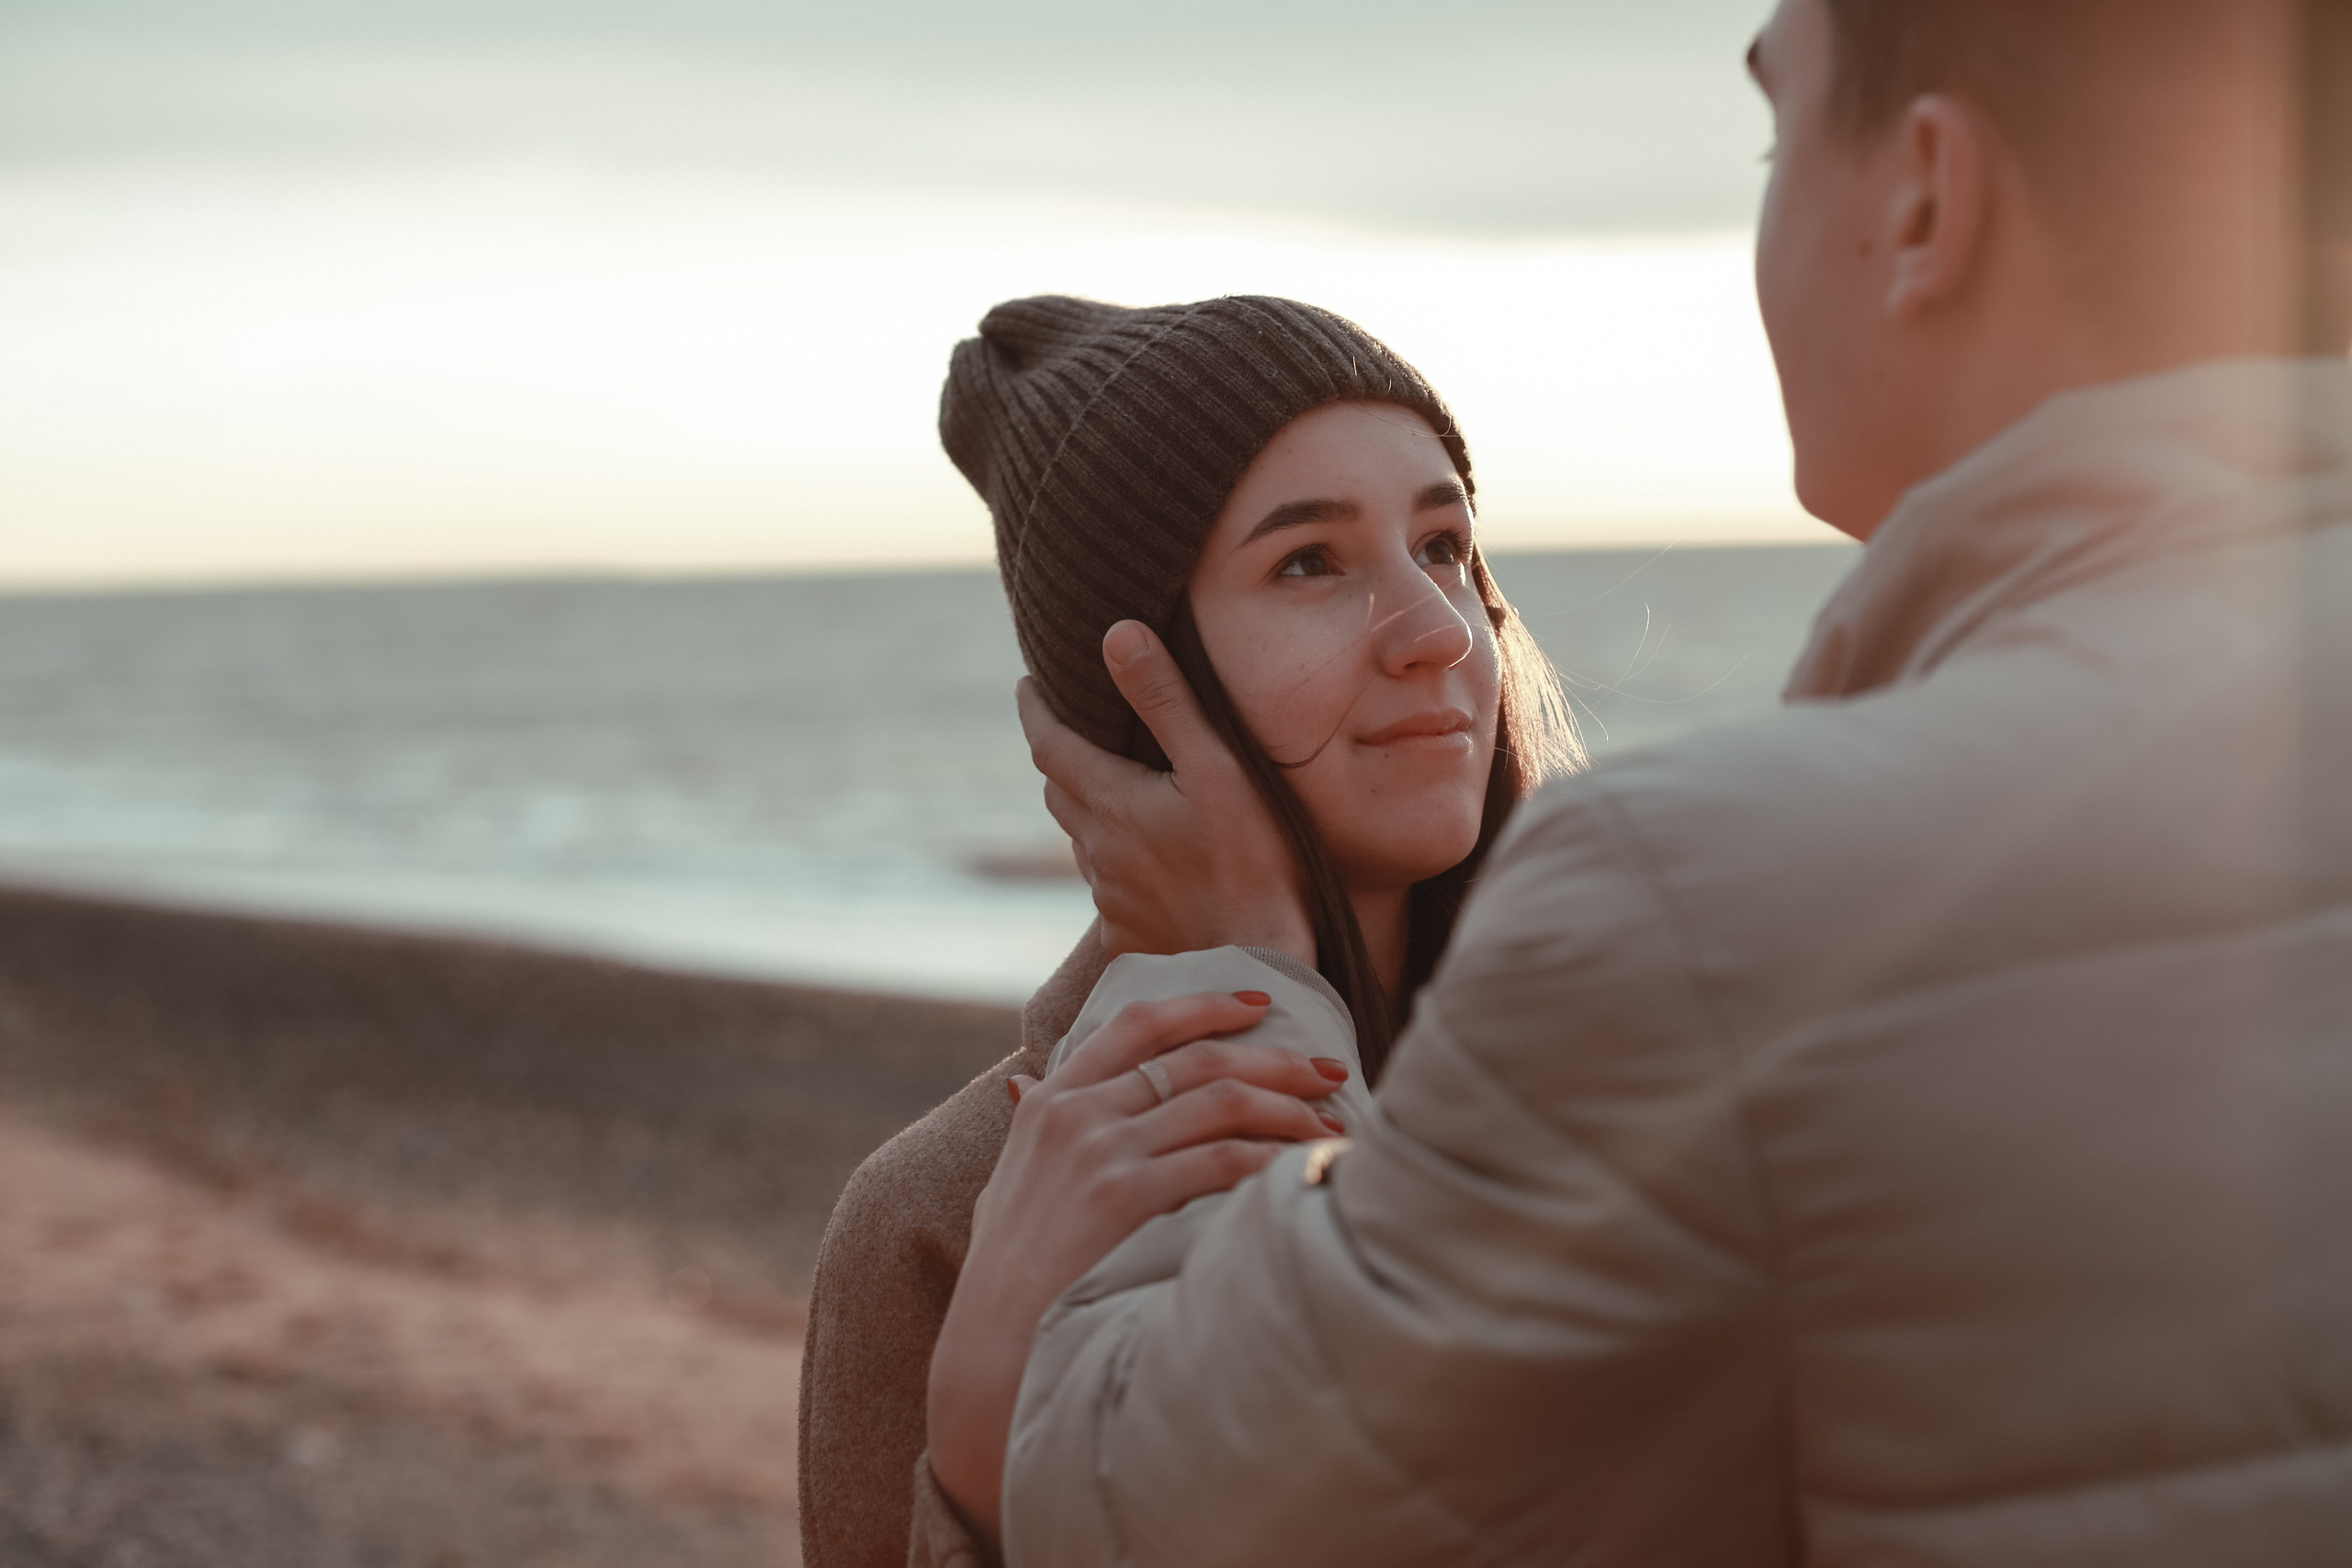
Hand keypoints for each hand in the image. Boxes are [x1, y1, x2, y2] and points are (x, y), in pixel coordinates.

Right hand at [925, 989, 1350, 1547]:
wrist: (988, 1340)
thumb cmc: (1003, 1271)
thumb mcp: (1004, 1179)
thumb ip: (1024, 1127)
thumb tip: (1022, 1087)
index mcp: (1051, 1099)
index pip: (1135, 1022)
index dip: (1203, 1005)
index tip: (1257, 1004)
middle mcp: (1077, 1112)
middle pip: (1196, 1059)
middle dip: (1275, 1059)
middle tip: (1330, 1069)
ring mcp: (1101, 1150)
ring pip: (1220, 1101)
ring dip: (1288, 1108)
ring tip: (1331, 1124)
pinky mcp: (1125, 1195)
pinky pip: (1220, 1160)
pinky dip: (1271, 1160)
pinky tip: (1302, 1169)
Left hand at [1018, 620, 1313, 963]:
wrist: (1255, 970)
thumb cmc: (1251, 863)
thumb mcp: (1217, 767)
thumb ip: (1166, 700)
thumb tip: (1116, 634)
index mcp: (1111, 802)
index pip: (1049, 743)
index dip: (1034, 709)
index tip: (1027, 683)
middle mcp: (1097, 851)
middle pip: (1059, 791)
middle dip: (1059, 754)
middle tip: (1072, 728)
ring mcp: (1110, 898)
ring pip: (1083, 840)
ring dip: (1089, 810)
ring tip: (1115, 791)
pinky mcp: (1126, 936)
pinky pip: (1109, 889)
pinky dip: (1118, 863)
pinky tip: (1149, 866)